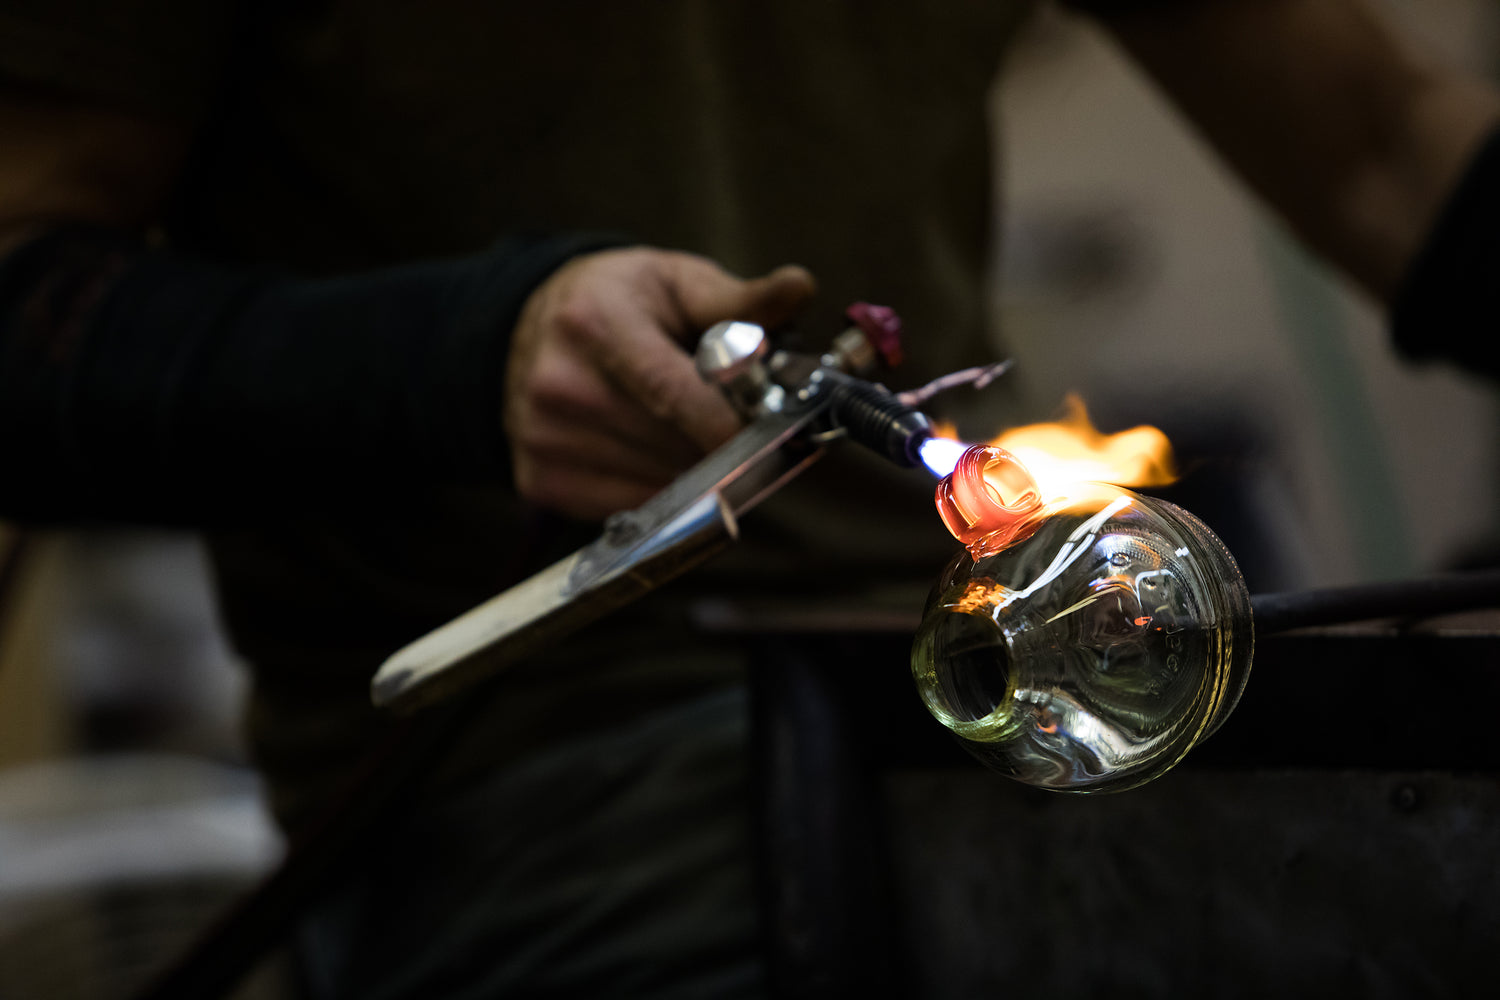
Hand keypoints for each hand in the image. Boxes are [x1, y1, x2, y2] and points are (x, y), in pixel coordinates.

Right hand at [506, 247, 815, 518]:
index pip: (673, 394)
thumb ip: (741, 300)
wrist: (532, 329)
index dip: (729, 425)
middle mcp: (559, 384)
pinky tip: (656, 454)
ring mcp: (544, 438)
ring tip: (691, 432)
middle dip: (722, 444)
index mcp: (595, 323)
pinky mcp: (541, 480)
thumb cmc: (618, 303)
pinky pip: (633, 509)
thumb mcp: (677, 283)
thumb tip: (799, 287)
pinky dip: (661, 491)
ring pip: (658, 485)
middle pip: (673, 446)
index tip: (771, 433)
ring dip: (694, 470)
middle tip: (740, 425)